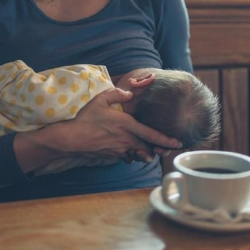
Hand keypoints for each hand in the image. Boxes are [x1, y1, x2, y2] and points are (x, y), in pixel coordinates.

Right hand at [59, 87, 181, 162]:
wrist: (71, 138)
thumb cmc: (85, 117)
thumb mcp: (100, 99)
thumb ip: (117, 94)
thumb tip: (130, 92)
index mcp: (126, 124)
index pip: (152, 134)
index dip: (167, 139)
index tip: (178, 142)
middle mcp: (126, 139)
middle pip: (149, 148)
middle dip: (159, 150)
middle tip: (166, 150)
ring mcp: (119, 149)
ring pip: (139, 155)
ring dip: (145, 154)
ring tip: (149, 152)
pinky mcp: (112, 155)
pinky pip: (127, 157)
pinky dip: (131, 155)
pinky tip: (130, 150)